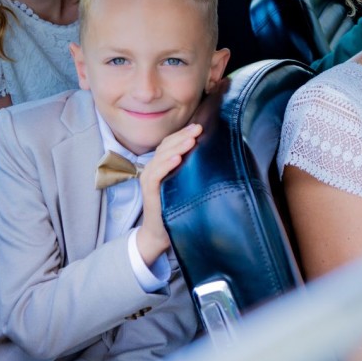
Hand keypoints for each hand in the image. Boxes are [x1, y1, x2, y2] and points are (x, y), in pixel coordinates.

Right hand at [135, 123, 202, 263]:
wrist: (159, 234)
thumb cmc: (174, 209)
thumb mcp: (184, 186)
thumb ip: (191, 171)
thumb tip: (213, 158)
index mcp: (161, 165)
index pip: (170, 143)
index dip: (183, 134)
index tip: (199, 127)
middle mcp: (153, 168)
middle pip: (166, 146)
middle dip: (183, 136)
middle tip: (198, 129)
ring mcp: (149, 179)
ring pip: (161, 156)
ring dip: (176, 147)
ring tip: (190, 140)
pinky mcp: (148, 191)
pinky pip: (156, 174)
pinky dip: (166, 165)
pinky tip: (177, 159)